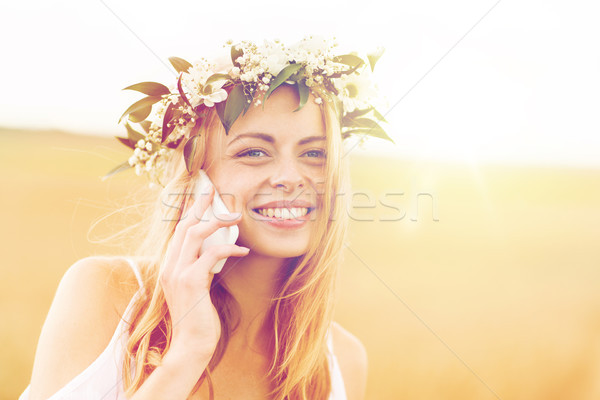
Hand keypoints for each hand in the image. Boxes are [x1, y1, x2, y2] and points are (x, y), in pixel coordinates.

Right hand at [160, 184, 248, 357]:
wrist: (191, 344)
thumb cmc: (197, 318)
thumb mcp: (196, 288)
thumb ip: (200, 268)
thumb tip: (214, 251)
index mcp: (169, 266)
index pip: (177, 231)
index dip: (189, 211)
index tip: (200, 196)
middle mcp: (170, 266)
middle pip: (184, 225)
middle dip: (200, 206)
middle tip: (214, 191)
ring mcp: (178, 272)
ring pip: (195, 234)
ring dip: (217, 222)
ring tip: (236, 218)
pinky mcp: (191, 280)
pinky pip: (211, 254)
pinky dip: (229, 248)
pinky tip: (243, 251)